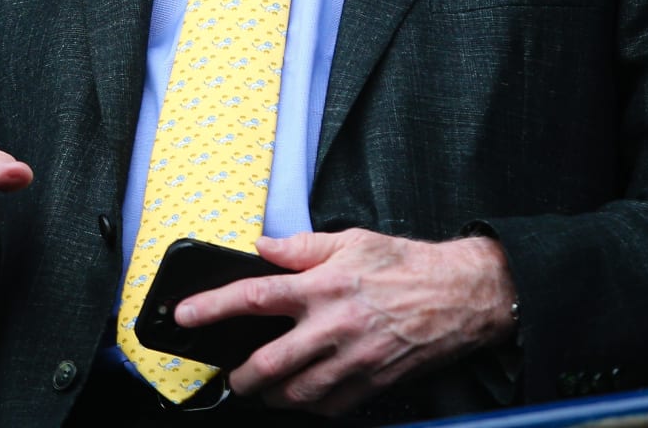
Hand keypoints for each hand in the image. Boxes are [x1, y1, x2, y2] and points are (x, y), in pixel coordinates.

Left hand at [176, 229, 518, 415]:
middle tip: (232, 374)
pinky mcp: (373, 383)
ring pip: (297, 393)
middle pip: (269, 361)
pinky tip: (304, 396)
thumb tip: (263, 247)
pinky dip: (311, 406)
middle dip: (241, 375)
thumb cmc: (407, 266)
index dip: (213, 308)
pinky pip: (331, 406)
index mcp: (324, 286)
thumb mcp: (352, 241)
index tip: (186, 316)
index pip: (255, 297)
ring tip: (264, 388)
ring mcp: (354, 359)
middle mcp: (334, 325)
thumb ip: (301, 247)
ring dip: (273, 396)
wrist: (461, 296)